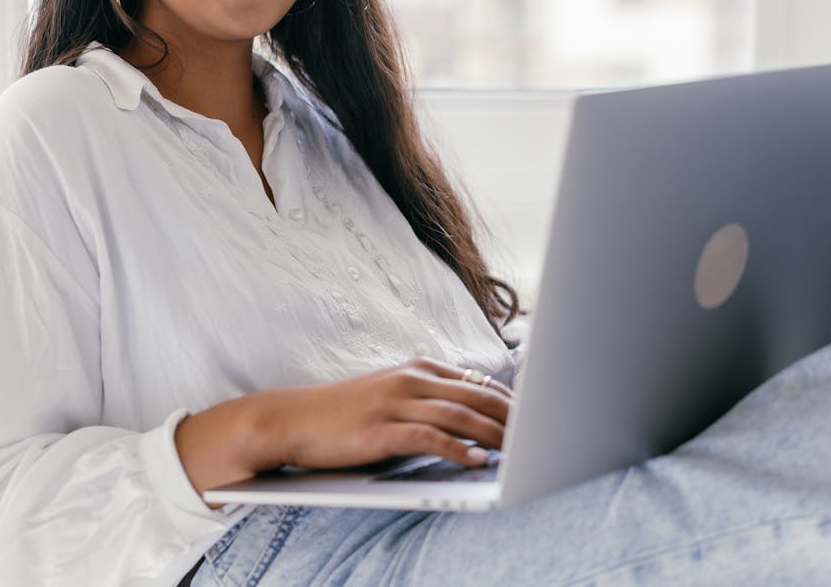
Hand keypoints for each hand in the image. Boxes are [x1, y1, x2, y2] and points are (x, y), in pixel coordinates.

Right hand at [176, 357, 512, 495]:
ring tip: (520, 450)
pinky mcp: (381, 429)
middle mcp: (410, 380)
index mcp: (417, 369)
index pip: (476, 383)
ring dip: (493, 433)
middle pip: (476, 395)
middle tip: (540, 436)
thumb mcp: (390, 396)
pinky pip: (429, 437)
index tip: (536, 420)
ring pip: (458, 414)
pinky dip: (457, 448)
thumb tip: (470, 416)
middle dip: (512, 417)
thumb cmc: (343, 414)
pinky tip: (477, 460)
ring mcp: (395, 403)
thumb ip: (427, 399)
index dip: (510, 402)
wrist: (291, 419)